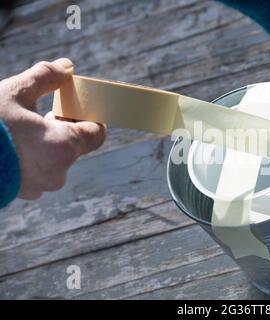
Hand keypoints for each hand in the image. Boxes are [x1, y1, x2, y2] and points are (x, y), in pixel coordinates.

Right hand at [0, 58, 105, 199]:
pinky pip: (39, 172)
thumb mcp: (13, 93)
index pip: (97, 133)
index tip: (74, 109)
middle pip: (76, 145)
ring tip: (22, 130)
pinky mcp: (26, 193)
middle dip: (63, 128)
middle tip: (42, 115)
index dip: (89, 118)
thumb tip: (67, 66)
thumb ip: (46, 77)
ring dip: (47, 143)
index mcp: (63, 146)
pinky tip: (13, 146)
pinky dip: (33, 158)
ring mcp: (42, 186)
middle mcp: (58, 171)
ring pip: (57, 159)